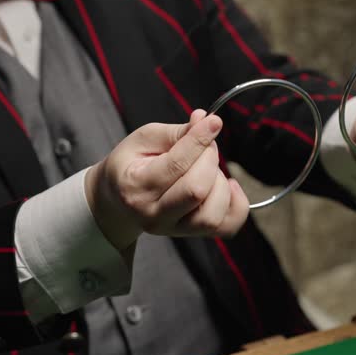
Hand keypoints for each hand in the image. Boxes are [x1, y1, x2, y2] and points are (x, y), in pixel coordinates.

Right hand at [85, 110, 249, 253]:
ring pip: (212, 213)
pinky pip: (227, 226)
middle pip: (197, 189)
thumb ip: (175, 132)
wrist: (118, 202)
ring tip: (208, 168)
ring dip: (220, 183)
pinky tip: (228, 185)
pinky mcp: (193, 234)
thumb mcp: (142, 140)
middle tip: (205, 146)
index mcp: (137, 187)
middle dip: (209, 158)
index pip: (176, 164)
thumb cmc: (131, 166)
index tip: (214, 122)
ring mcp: (174, 229)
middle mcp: (154, 215)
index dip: (200, 139)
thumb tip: (203, 120)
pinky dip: (237, 204)